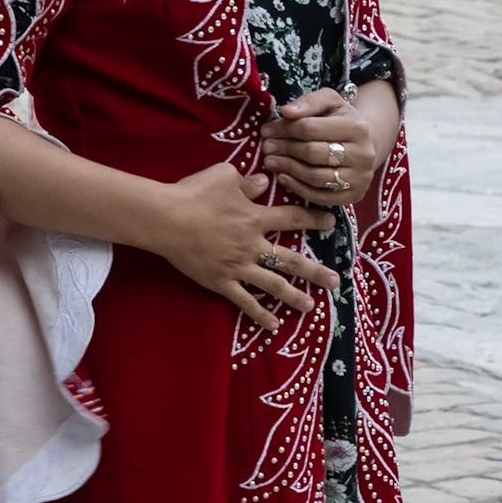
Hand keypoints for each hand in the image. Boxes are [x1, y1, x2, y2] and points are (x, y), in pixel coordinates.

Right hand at [152, 162, 338, 332]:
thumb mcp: (223, 176)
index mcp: (255, 218)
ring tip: (311, 307)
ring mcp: (238, 267)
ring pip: (273, 285)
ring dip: (293, 296)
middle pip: (290, 260)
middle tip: (336, 281)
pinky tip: (274, 325)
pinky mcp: (221, 282)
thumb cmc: (193, 193)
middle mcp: (252, 245)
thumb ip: (247, 182)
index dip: (313, 219)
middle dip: (315, 271)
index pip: (292, 218)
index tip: (331, 223)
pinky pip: (244, 302)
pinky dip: (260, 314)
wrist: (165, 219)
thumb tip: (264, 183)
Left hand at [260, 87, 376, 205]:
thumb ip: (309, 102)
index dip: (284, 129)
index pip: (311, 128)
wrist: (363, 145)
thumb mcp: (329, 102)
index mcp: (357, 128)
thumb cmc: (340, 121)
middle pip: (312, 153)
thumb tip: (287, 111)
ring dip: (288, 169)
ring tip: (270, 162)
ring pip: (315, 177)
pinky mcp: (353, 196)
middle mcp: (363, 155)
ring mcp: (360, 178)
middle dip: (285, 149)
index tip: (267, 130)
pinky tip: (283, 177)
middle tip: (266, 147)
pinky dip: (298, 188)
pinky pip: (320, 197)